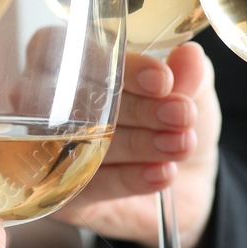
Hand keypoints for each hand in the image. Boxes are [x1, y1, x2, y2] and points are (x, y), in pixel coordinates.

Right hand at [54, 42, 220, 247]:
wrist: (187, 182)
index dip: (124, 67)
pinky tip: (162, 173)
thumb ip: (189, 73)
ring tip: (181, 145)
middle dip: (140, 109)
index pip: (85, 56)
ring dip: (141, 144)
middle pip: (85, 102)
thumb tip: (189, 57)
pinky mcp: (62, 192)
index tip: (163, 80)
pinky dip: (130, 178)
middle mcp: (55, 102)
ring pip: (90, 144)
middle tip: (181, 115)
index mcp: (81, 61)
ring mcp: (53, 149)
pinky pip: (91, 185)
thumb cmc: (175, 121)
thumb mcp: (192, 91)